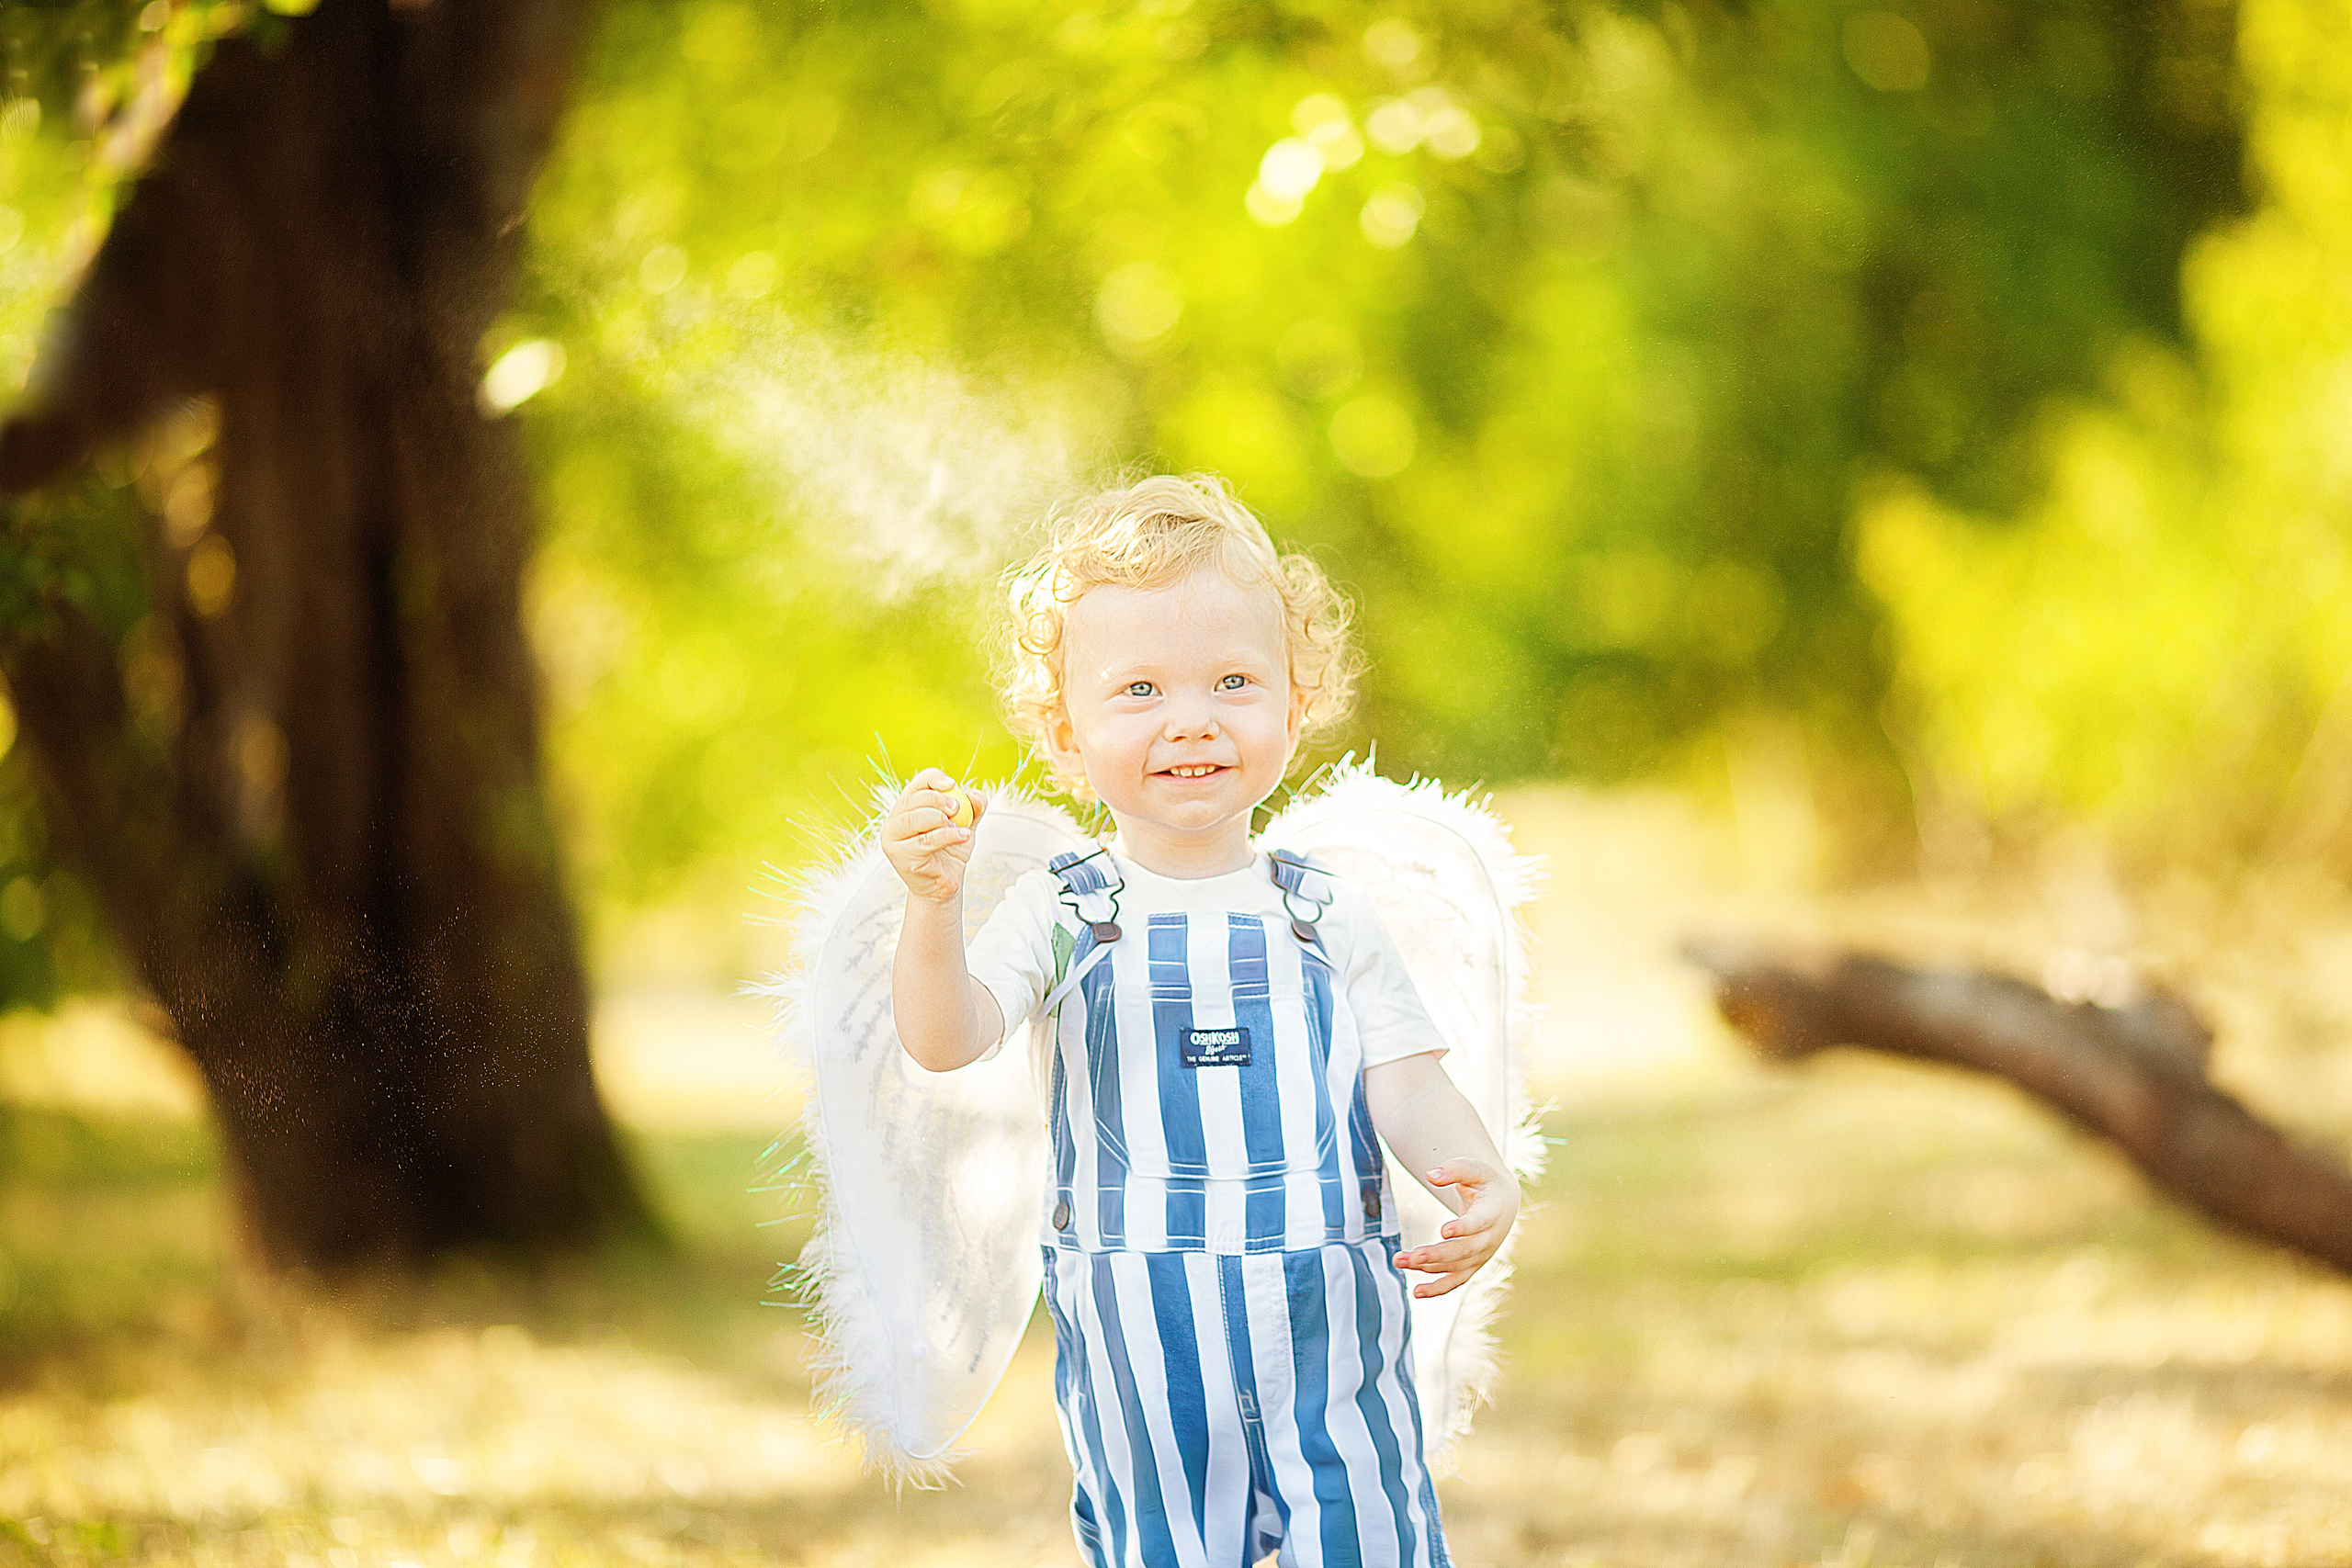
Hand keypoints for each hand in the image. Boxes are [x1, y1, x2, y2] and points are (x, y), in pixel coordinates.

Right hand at [881, 768, 985, 904]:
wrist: (945, 883)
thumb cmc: (951, 852)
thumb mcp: (965, 825)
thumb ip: (973, 809)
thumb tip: (976, 795)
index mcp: (907, 808)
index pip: (916, 784)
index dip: (933, 779)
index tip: (952, 784)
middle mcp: (894, 821)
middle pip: (913, 799)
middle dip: (938, 799)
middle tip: (958, 808)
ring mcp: (893, 839)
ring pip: (915, 819)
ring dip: (941, 819)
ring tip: (959, 828)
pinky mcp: (900, 856)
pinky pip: (925, 840)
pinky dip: (947, 835)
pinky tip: (962, 836)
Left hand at [1393, 1157, 1517, 1298]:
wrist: (1503, 1203)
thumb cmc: (1485, 1182)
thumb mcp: (1475, 1168)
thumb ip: (1454, 1169)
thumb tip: (1431, 1176)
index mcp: (1493, 1211)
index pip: (1479, 1223)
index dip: (1463, 1228)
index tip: (1444, 1230)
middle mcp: (1490, 1238)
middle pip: (1464, 1251)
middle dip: (1438, 1254)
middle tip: (1413, 1256)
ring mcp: (1481, 1255)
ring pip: (1455, 1266)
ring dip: (1427, 1267)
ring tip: (1399, 1260)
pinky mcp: (1472, 1265)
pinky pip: (1455, 1281)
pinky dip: (1437, 1289)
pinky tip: (1416, 1292)